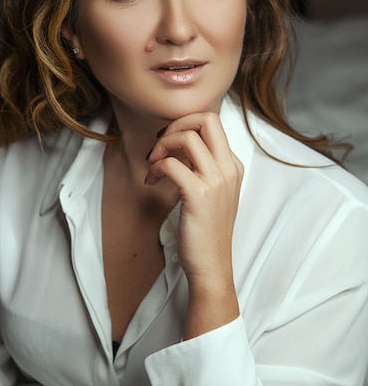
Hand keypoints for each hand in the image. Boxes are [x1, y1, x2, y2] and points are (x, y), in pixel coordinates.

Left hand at [146, 112, 241, 335]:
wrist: (212, 266)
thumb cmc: (207, 232)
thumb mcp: (214, 193)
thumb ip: (203, 168)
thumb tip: (178, 146)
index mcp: (233, 165)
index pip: (212, 124)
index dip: (184, 126)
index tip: (167, 142)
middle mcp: (229, 168)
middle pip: (206, 119)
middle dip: (176, 123)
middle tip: (160, 144)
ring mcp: (217, 181)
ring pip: (188, 137)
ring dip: (162, 145)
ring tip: (153, 163)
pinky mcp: (199, 195)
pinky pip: (172, 164)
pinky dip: (157, 166)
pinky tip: (152, 179)